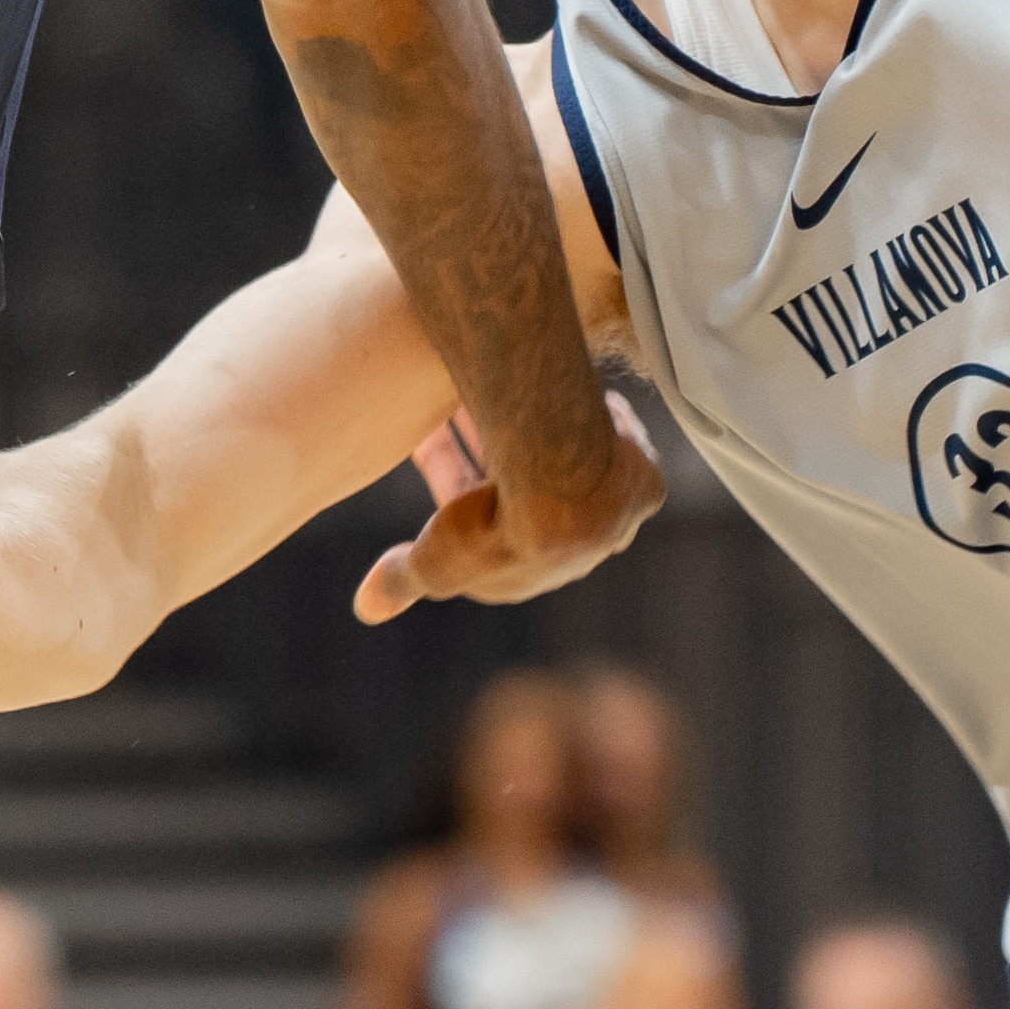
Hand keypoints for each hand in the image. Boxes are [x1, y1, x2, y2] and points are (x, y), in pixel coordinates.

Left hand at [358, 388, 662, 622]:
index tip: (438, 445)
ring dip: (559, 436)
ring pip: (584, 465)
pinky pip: (626, 445)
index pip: (492, 529)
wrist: (561, 493)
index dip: (459, 488)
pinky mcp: (645, 486)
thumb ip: (402, 579)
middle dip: (505, 458)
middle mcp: (581, 552)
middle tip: (478, 408)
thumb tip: (364, 609)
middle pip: (537, 494)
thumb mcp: (431, 559)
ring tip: (539, 401)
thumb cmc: (490, 527)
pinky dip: (609, 421)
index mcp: (528, 572)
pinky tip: (593, 399)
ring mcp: (618, 518)